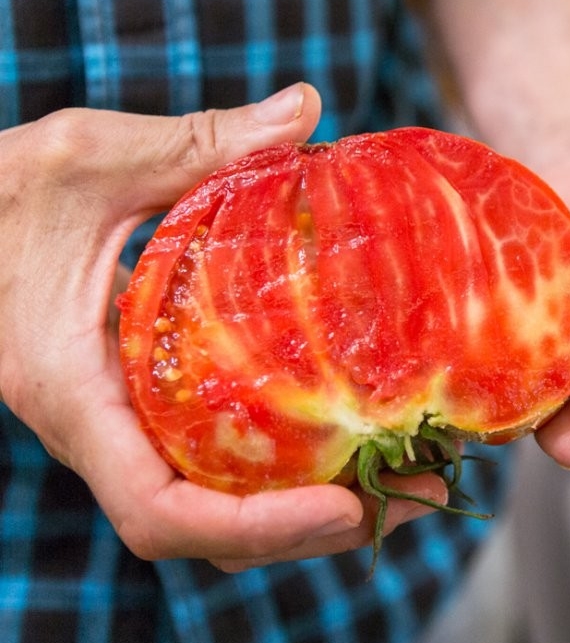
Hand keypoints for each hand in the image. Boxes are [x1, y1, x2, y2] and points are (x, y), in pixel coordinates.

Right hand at [0, 85, 457, 570]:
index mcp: (74, 396)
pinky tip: (357, 429)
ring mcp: (127, 427)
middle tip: (423, 493)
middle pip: (213, 532)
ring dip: (317, 508)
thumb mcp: (84, 157)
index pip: (159, 513)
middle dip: (318, 530)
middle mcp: (104, 433)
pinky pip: (222, 461)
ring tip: (414, 476)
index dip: (255, 529)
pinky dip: (291, 466)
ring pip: (222, 506)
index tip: (344, 509)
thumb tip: (305, 109)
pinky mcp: (148, 406)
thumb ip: (193, 142)